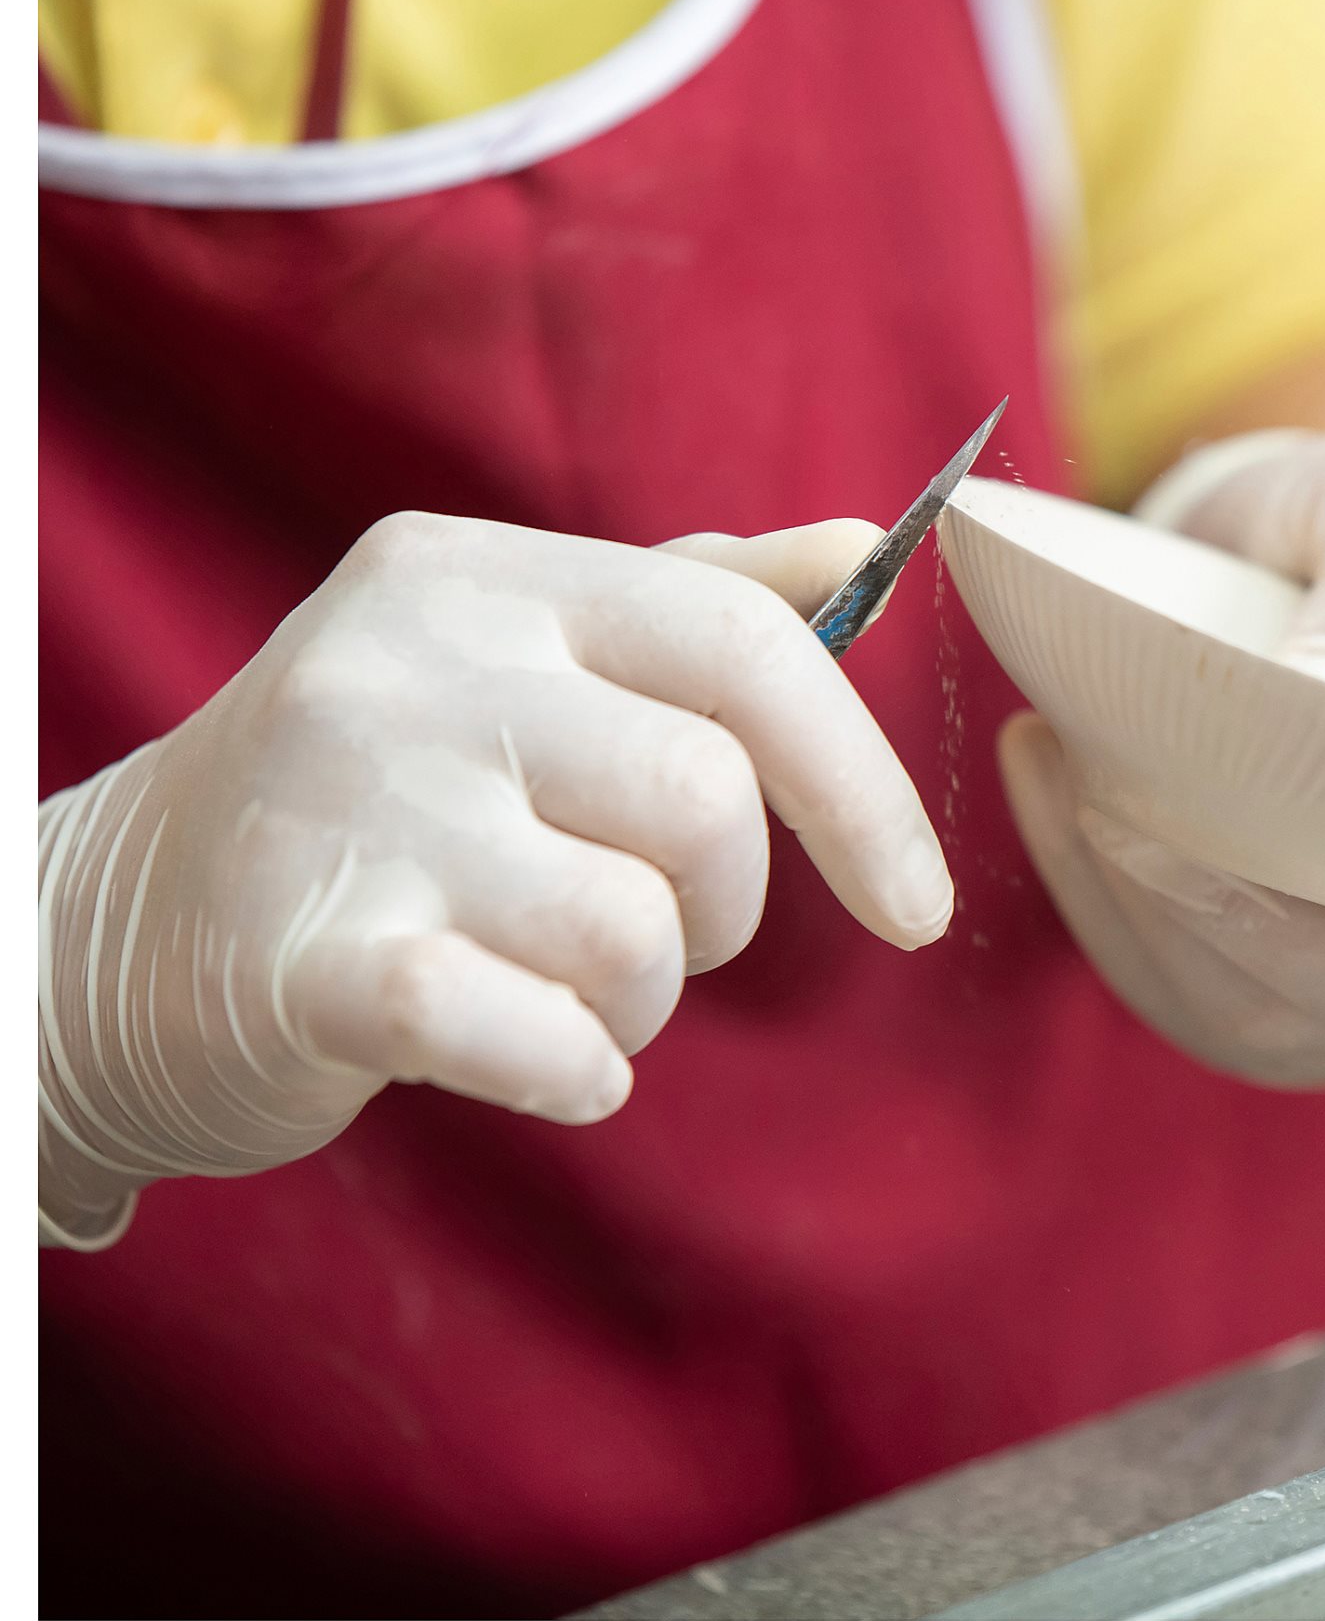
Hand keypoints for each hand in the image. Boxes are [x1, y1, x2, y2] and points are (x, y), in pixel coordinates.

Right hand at [39, 512, 951, 1245]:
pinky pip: (542, 1034)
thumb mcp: (512, 662)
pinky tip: (540, 1057)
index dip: (859, 780)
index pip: (740, 639)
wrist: (112, 933)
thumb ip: (693, 601)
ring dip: (641, 997)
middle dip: (726, 905)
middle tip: (659, 934)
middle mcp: (409, 662)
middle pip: (706, 795)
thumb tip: (868, 551)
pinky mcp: (307, 960)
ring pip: (635, 928)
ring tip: (563, 986)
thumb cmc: (373, 799)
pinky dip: (580, 1069)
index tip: (917, 904)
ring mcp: (349, 805)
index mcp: (479, 576)